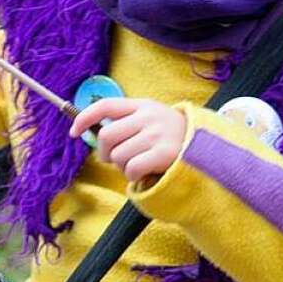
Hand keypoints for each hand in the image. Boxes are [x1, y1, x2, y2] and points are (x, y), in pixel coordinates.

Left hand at [69, 97, 186, 182]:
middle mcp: (148, 117)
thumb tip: (93, 133)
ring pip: (119, 156)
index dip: (84, 118)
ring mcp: (157, 134)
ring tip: (138, 165)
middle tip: (116, 160)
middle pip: (107, 136)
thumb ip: (127, 122)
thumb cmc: (172, 137)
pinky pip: (132, 168)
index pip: (105, 105)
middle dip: (105, 153)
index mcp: (142, 105)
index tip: (74, 132)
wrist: (208, 148)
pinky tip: (144, 173)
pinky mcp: (164, 153)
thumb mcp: (152, 119)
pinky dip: (132, 176)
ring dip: (122, 167)